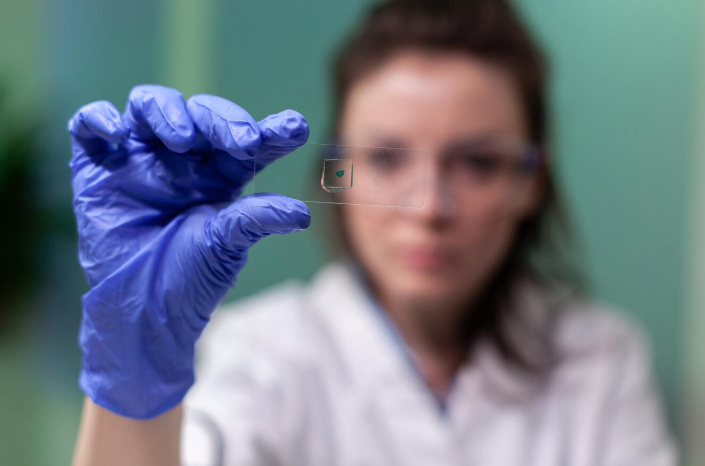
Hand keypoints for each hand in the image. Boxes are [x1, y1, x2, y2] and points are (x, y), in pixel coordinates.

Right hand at [68, 85, 310, 418]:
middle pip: (203, 115)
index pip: (248, 141)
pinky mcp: (97, 166)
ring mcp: (140, 158)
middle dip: (225, 121)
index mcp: (220, 174)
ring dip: (169, 112)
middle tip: (244, 141)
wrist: (140, 311)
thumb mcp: (226, 247)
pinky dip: (100, 118)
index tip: (296, 129)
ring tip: (182, 139)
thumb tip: (301, 212)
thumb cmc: (189, 279)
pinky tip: (118, 133)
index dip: (273, 130)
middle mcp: (183, 159)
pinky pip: (90, 125)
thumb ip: (256, 221)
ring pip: (151, 106)